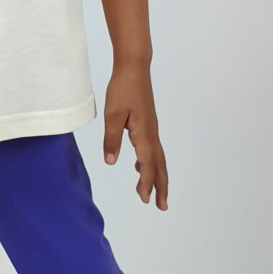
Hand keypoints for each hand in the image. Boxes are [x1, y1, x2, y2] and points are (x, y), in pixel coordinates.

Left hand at [102, 61, 168, 209]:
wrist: (134, 68)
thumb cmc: (122, 89)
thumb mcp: (112, 115)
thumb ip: (112, 139)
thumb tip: (110, 162)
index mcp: (144, 134)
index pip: (147, 164)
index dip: (146, 183)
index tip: (143, 199)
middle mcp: (151, 133)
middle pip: (159, 165)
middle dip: (160, 186)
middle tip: (161, 206)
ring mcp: (151, 128)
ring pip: (157, 157)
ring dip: (156, 175)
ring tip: (153, 193)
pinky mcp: (147, 123)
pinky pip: (151, 148)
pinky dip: (149, 161)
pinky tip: (138, 166)